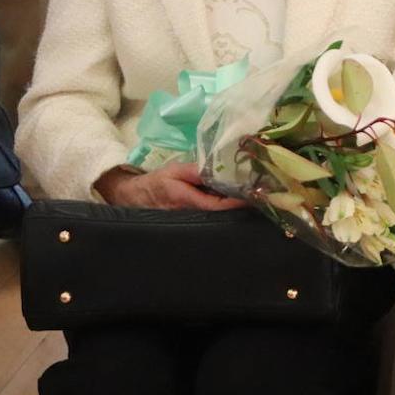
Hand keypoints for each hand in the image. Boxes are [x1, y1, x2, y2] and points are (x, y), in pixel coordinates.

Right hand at [94, 161, 246, 210]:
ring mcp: (189, 224)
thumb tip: (220, 170)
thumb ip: (197, 170)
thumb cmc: (157, 182)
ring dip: (231, 211)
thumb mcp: (176, 170)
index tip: (253, 196)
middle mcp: (190, 217)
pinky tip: (232, 204)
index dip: (236, 202)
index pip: (217, 206)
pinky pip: (209, 220)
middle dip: (238, 209)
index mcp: (186, 201)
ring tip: (250, 199)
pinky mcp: (189, 225)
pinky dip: (221, 213)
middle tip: (259, 197)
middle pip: (220, 216)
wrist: (134, 198)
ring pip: (215, 220)